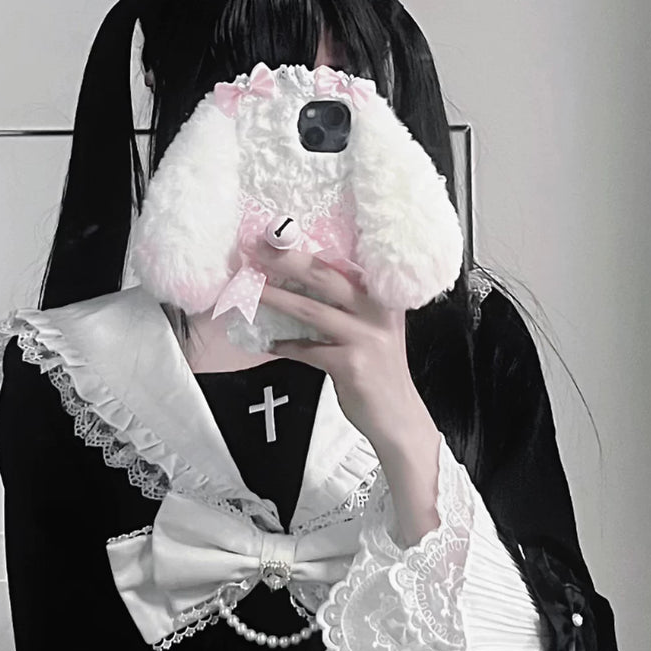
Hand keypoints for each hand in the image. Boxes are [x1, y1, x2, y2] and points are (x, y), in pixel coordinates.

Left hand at [250, 242, 428, 450]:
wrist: (398, 417)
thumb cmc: (380, 371)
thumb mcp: (374, 329)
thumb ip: (350, 307)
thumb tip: (302, 285)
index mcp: (382, 297)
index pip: (343, 264)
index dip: (309, 249)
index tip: (279, 233)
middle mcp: (378, 312)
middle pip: (327, 278)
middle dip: (289, 260)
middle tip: (258, 248)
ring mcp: (366, 339)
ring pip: (313, 311)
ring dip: (278, 299)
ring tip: (252, 290)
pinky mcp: (352, 365)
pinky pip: (309, 351)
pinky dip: (287, 346)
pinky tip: (270, 343)